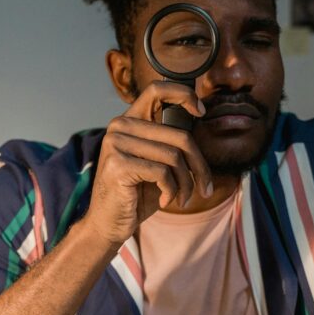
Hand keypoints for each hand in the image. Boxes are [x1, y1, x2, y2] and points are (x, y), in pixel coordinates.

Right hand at [82, 82, 213, 246]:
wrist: (108, 224)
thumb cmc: (137, 194)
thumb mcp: (158, 163)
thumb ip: (171, 143)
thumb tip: (201, 121)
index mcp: (129, 120)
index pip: (157, 90)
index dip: (184, 94)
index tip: (201, 111)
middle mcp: (120, 126)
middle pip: (180, 136)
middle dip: (199, 166)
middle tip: (205, 188)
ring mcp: (116, 143)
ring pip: (174, 156)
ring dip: (186, 183)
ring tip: (183, 198)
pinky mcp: (118, 164)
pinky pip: (163, 173)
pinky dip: (171, 191)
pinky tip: (164, 201)